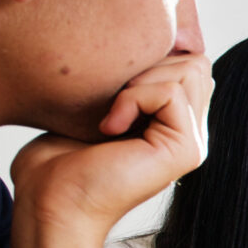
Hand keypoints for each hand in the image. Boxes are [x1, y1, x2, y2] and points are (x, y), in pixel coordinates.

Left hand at [10, 53, 211, 235]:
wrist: (51, 203)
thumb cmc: (57, 163)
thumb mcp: (95, 107)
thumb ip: (126, 82)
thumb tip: (141, 44)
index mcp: (173, 124)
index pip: (187, 63)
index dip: (152, 57)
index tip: (109, 86)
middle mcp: (190, 133)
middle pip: (196, 62)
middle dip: (151, 62)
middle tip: (111, 97)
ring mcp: (192, 143)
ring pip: (191, 70)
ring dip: (142, 80)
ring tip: (112, 110)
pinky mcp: (186, 150)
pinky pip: (171, 92)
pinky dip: (134, 98)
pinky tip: (109, 125)